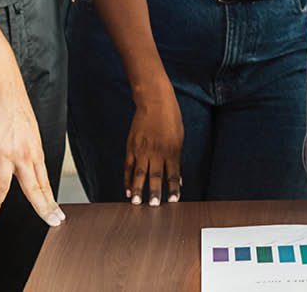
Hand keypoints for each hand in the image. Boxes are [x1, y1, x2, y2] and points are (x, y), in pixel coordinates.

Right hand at [0, 81, 63, 226]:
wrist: (4, 92)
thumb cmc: (18, 111)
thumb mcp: (31, 134)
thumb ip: (30, 154)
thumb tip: (31, 169)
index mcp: (35, 152)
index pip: (44, 183)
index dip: (50, 202)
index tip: (56, 216)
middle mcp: (24, 155)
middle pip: (33, 189)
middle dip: (42, 208)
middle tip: (49, 222)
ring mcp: (6, 153)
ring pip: (3, 187)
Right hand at [124, 84, 183, 205]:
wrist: (155, 101)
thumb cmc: (171, 119)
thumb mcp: (179, 138)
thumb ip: (177, 159)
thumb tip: (179, 179)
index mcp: (172, 150)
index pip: (173, 173)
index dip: (174, 188)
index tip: (174, 200)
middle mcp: (157, 151)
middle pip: (156, 175)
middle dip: (155, 191)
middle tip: (154, 205)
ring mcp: (142, 149)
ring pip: (139, 173)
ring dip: (137, 189)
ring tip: (136, 202)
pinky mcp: (131, 147)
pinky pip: (128, 166)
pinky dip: (127, 179)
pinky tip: (127, 190)